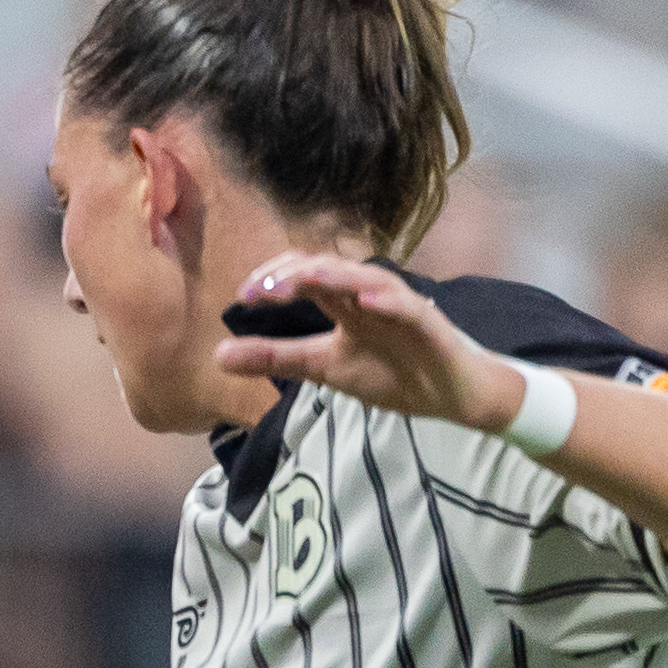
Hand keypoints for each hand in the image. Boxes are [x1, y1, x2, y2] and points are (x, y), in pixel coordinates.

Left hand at [210, 254, 509, 431]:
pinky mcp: (431, 327)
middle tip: (260, 290)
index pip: (306, 278)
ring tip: (307, 277)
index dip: (274, 280)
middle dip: (295, 274)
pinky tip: (367, 302)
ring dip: (338, 276)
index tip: (243, 297)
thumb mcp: (323, 368)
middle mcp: (370, 297)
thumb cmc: (391, 373)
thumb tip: (217, 356)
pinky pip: (412, 309)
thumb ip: (276, 357)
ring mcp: (402, 309)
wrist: (449, 397)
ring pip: (371, 280)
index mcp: (344, 304)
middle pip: (332, 270)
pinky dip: (391, 302)